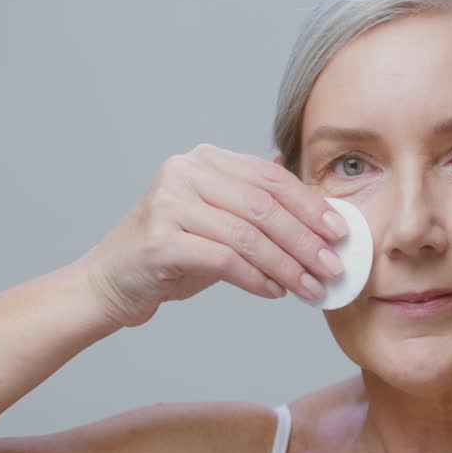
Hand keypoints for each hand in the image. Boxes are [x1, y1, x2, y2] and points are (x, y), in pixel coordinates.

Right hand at [79, 144, 349, 327]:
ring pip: (247, 235)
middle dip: (305, 240)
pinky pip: (223, 259)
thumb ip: (258, 208)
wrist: (110, 281)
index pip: (271, 178)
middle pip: (263, 206)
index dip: (311, 205)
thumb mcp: (219, 221)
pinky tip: (274, 292)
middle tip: (332, 267)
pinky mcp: (159, 240)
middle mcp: (184, 173)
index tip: (340, 232)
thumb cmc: (173, 253)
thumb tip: (322, 213)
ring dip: (287, 265)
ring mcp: (168, 204)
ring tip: (310, 288)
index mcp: (205, 160)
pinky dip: (256, 278)